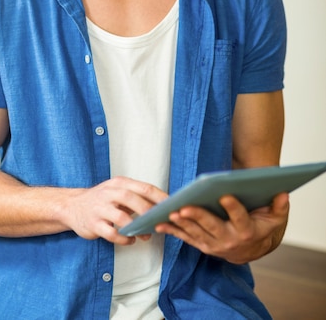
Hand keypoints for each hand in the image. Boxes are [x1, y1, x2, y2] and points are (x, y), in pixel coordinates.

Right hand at [63, 176, 168, 245]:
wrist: (72, 206)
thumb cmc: (102, 200)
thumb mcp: (117, 191)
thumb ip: (136, 197)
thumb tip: (161, 207)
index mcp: (119, 183)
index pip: (144, 187)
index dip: (160, 197)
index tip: (173, 206)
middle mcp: (109, 193)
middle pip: (132, 199)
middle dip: (149, 212)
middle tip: (160, 222)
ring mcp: (100, 208)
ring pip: (121, 217)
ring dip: (137, 228)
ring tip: (146, 235)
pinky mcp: (93, 224)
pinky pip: (111, 234)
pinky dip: (124, 239)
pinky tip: (130, 240)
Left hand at [155, 192, 289, 262]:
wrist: (253, 249)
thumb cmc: (262, 227)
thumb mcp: (276, 217)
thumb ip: (279, 206)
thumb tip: (282, 193)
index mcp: (247, 232)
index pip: (240, 218)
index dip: (233, 207)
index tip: (225, 195)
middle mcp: (229, 241)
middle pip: (212, 227)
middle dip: (198, 216)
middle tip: (185, 207)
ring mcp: (214, 245)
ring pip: (196, 233)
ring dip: (182, 224)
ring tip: (170, 213)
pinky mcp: (202, 245)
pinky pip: (185, 238)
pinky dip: (172, 232)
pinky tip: (159, 224)